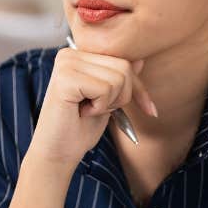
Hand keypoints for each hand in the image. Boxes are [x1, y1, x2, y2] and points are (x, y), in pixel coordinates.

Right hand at [29, 45, 156, 171]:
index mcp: (78, 55)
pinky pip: (104, 89)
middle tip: (97, 109)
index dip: (138, 88)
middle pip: (124, 68)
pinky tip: (81, 112)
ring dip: (109, 103)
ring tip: (87, 110)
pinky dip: (100, 107)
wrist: (57, 153)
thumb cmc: (80, 129)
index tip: (150, 110)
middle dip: (122, 97)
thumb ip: (120, 78)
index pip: (124, 61)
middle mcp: (70, 54)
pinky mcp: (65, 79)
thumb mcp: (108, 100)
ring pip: (118, 78)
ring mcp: (66, 64)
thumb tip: (140, 59)